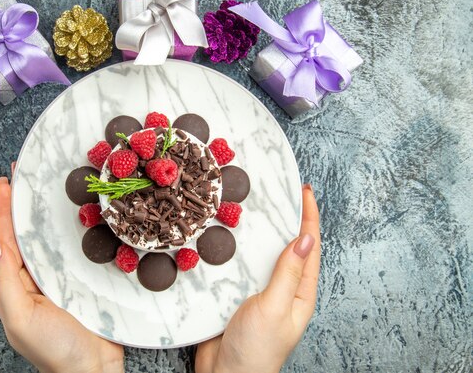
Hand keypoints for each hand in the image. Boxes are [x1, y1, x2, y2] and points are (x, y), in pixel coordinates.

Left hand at [0, 164, 123, 372]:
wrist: (93, 370)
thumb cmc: (55, 349)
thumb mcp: (20, 317)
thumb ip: (6, 281)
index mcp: (14, 283)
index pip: (5, 238)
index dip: (3, 210)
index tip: (5, 182)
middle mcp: (34, 276)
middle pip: (25, 232)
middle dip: (22, 203)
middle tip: (23, 174)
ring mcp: (58, 276)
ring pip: (48, 237)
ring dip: (45, 211)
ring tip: (45, 185)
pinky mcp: (81, 278)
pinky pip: (72, 248)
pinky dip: (71, 228)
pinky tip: (77, 214)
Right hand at [195, 184, 320, 372]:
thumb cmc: (257, 350)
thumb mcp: (275, 308)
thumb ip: (288, 274)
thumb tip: (304, 240)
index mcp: (300, 292)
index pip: (309, 247)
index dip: (308, 217)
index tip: (305, 192)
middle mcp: (283, 289)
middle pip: (288, 246)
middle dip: (287, 218)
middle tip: (280, 191)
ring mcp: (261, 292)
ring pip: (264, 253)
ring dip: (262, 231)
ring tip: (257, 207)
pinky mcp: (239, 294)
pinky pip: (242, 265)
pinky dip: (240, 248)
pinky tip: (231, 237)